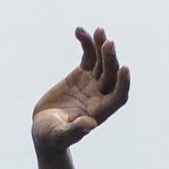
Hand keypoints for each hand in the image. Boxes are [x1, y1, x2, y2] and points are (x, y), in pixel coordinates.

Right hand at [32, 27, 131, 153]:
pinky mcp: (82, 74)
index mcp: (100, 111)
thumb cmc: (52, 137)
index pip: (119, 96)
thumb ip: (76, 131)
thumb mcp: (61, 135)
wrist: (43, 128)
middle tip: (108, 43)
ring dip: (101, 46)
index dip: (124, 83)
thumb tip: (91, 125)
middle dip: (111, 59)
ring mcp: (92, 83)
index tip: (125, 68)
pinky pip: (88, 55)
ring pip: (102, 61)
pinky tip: (79, 31)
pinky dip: (86, 43)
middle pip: (112, 74)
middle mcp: (100, 95)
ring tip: (98, 31)